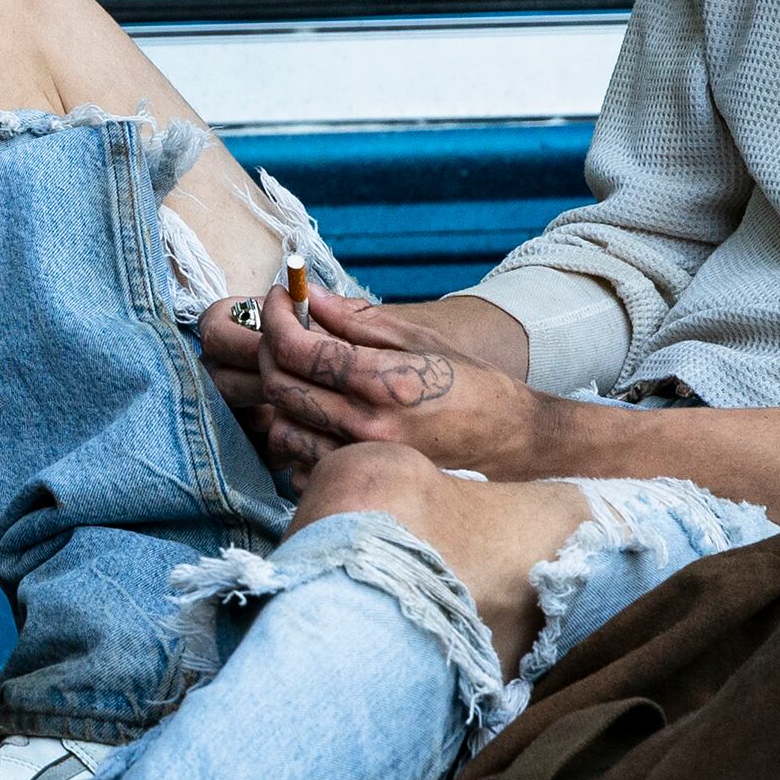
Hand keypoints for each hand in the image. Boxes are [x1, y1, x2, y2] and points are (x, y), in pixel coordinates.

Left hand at [246, 289, 565, 483]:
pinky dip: (295, 437)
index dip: (277, 317)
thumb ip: (361, 321)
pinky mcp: (361, 482)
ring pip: (280, 428)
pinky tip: (315, 416)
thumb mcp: (423, 341)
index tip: (278, 297)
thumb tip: (314, 297)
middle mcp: (369, 425)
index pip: (300, 349)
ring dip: (279, 396)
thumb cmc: (470, 384)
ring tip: (300, 374)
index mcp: (386, 381)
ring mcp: (363, 460)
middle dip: (269, 350)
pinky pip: (298, 464)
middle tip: (282, 330)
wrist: (510, 442)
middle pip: (279, 387)